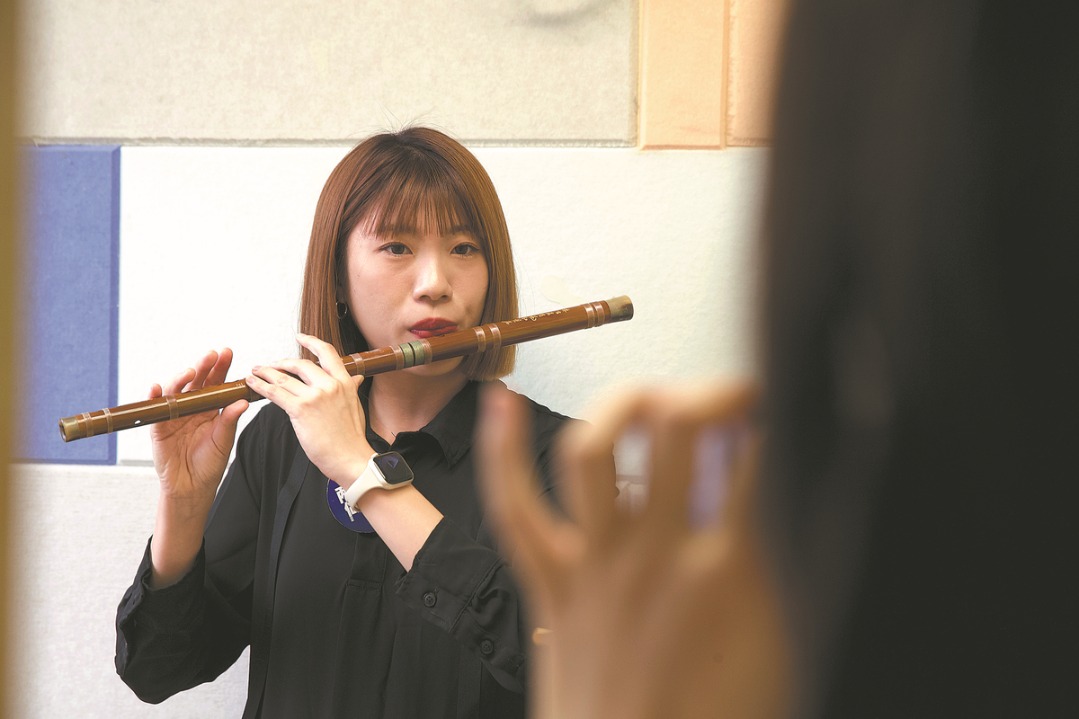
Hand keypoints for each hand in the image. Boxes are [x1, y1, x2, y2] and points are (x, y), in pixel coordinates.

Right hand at [150, 348, 248, 503]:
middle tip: (212, 355)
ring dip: (181, 379)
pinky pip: (155, 409)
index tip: (226, 353)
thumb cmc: (210, 463)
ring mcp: (174, 415)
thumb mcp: (223, 439)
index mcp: (210, 408)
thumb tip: (242, 401)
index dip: (220, 368)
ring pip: (175, 391)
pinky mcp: (158, 427)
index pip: (215, 383)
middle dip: (203, 367)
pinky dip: (154, 397)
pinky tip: (156, 387)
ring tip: (191, 372)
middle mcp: (191, 408)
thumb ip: (229, 420)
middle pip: (196, 382)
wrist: (191, 487)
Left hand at [246, 333, 370, 485]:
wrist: (351, 458)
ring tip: (255, 372)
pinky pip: (275, 393)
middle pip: (300, 364)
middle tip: (270, 365)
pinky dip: (260, 385)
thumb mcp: (355, 406)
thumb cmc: (352, 438)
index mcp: (344, 382)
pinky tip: (252, 383)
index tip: (300, 337)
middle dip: (280, 363)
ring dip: (265, 372)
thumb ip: (351, 388)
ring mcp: (315, 396)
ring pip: (284, 377)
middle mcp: (330, 385)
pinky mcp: (301, 409)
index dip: (311, 341)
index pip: (327, 353)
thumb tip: (355, 379)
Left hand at [475, 382, 789, 718]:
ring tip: (646, 397)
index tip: (779, 407)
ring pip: (596, 449)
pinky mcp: (553, 585)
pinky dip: (504, 452)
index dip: (773, 411)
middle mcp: (659, 552)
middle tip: (722, 398)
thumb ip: (784, 573)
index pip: (759, 453)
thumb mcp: (785, 648)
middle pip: (679, 425)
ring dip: (621, 404)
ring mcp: (598, 564)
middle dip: (705, 390)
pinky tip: (502, 405)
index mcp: (732, 570)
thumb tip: (790, 513)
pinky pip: (516, 508)